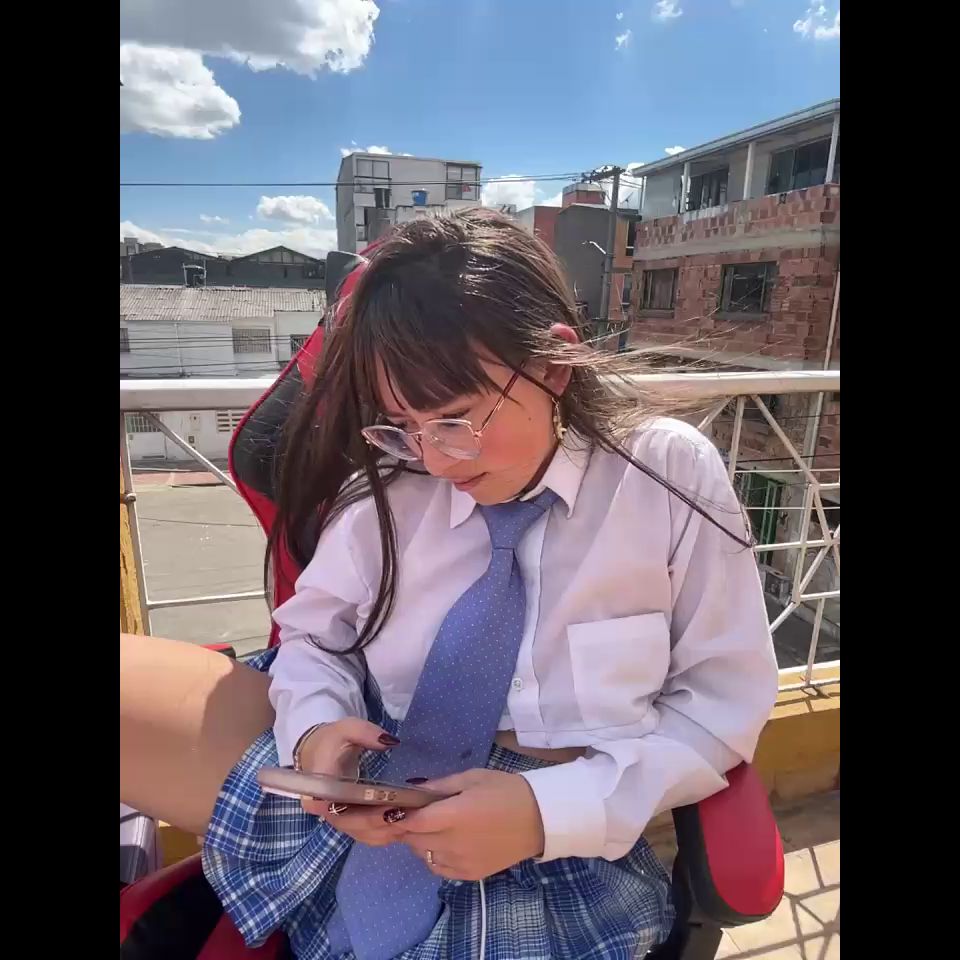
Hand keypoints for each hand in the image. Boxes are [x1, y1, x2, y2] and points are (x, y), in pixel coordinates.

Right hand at [297, 718, 401, 847]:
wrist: (319, 753)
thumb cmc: (332, 740)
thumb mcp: (347, 728)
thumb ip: (365, 732)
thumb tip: (390, 741)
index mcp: (317, 789)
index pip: (339, 809)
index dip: (365, 813)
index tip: (392, 807)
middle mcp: (324, 811)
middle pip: (353, 825)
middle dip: (382, 822)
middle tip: (411, 814)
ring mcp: (335, 820)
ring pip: (362, 834)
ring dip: (387, 830)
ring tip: (414, 821)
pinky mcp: (347, 824)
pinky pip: (366, 835)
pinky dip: (386, 832)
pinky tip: (406, 825)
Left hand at [397, 769, 544, 880]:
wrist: (539, 818)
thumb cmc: (505, 791)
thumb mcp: (472, 777)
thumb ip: (440, 785)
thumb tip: (413, 788)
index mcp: (454, 815)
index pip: (411, 821)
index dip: (398, 815)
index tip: (394, 807)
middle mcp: (453, 842)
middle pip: (413, 839)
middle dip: (408, 827)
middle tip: (415, 814)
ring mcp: (461, 862)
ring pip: (423, 855)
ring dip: (420, 841)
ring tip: (434, 827)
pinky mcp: (469, 875)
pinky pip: (438, 868)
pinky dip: (434, 856)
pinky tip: (445, 843)